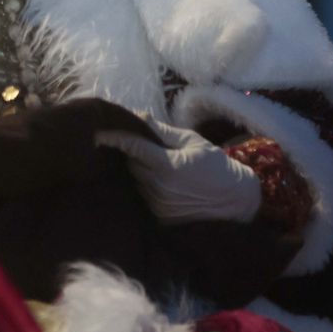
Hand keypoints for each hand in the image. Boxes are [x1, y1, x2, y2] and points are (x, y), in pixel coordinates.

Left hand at [96, 117, 260, 223]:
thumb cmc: (216, 167)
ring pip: (135, 179)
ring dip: (137, 169)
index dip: (114, 138)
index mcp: (167, 166)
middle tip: (135, 141)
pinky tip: (157, 179)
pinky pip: (142, 194)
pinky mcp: (158, 216)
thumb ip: (163, 131)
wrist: (235, 203)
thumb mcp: (193, 142)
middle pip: (130, 164)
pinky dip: (145, 184)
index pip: (133, 148)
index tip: (97, 131)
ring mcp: (157, 204)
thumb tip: (138, 116)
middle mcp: (158, 187)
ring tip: (150, 161)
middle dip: (130, 152)